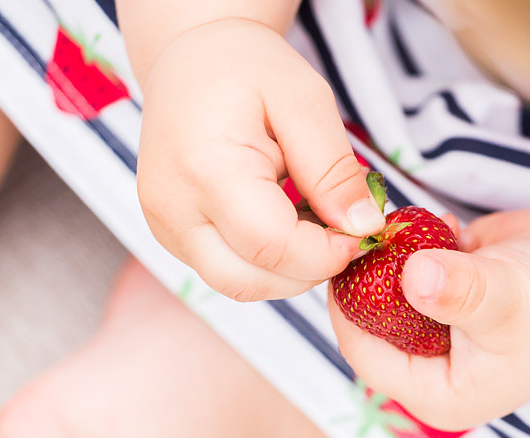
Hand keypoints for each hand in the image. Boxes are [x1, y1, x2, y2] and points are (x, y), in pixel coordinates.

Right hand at [136, 18, 385, 300]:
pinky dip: (268, 263)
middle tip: (342, 230)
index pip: (272, 246)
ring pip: (240, 286)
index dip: (326, 253)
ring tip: (314, 221)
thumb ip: (333, 168)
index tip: (361, 232)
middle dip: (310, 270)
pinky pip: (228, 271)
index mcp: (205, 170)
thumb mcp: (305, 100)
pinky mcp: (171, 238)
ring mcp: (166, 230)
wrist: (190, 61)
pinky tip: (288, 223)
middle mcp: (173, 210)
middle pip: (253, 281)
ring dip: (290, 271)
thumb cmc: (248, 69)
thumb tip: (363, 228)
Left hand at [328, 210, 529, 429]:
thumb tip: (412, 276)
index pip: (368, 358)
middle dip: (366, 277)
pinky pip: (404, 268)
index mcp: (437, 392)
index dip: (349, 311)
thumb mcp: (509, 300)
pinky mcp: (435, 296)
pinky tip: (444, 226)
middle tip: (366, 232)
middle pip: (368, 324)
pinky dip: (414, 242)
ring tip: (411, 227)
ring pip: (382, 292)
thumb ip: (461, 292)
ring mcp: (427, 330)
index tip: (344, 260)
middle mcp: (424, 367)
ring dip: (389, 255)